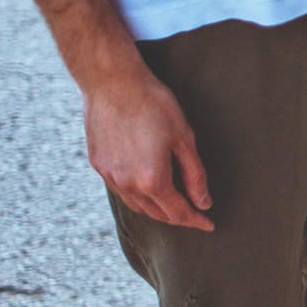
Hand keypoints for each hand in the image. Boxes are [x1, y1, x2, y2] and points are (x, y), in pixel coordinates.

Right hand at [84, 66, 214, 231]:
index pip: (178, 212)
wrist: (112, 82)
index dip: (195, 220)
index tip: (208, 224)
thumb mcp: (184, 138)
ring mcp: (110, 176)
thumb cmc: (153, 104)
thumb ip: (195, 175)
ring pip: (137, 206)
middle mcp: (128, 184)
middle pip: (157, 214)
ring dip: (157, 210)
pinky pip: (121, 191)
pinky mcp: (98, 165)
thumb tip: (203, 201)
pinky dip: (138, 196)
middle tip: (194, 214)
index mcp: (153, 180)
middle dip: (178, 218)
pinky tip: (148, 188)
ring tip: (173, 204)